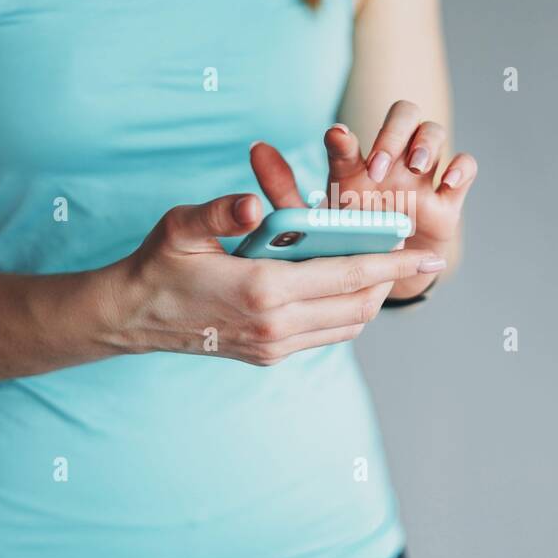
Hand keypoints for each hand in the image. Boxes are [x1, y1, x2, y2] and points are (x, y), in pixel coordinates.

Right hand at [104, 193, 445, 364]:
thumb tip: (252, 200)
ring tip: (380, 268)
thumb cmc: (158, 263)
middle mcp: (276, 325)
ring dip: (369, 298)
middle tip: (407, 254)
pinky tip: (344, 288)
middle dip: (389, 280)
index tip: (425, 256)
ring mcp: (274, 346)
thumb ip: (219, 210)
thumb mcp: (181, 226)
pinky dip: (346, 314)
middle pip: (358, 305)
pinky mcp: (268, 356)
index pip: (347, 275)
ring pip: (347, 326)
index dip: (392, 264)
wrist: (131, 318)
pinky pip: (325, 336)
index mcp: (263, 289)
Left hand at [251, 100, 476, 297]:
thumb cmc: (345, 245)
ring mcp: (423, 177)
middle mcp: (392, 162)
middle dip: (392, 134)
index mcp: (354, 166)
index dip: (344, 137)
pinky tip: (447, 182)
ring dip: (425, 144)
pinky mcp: (450, 198)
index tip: (335, 139)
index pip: (350, 139)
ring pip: (434, 132)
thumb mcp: (311, 224)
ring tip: (414, 167)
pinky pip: (466, 166)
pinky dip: (460, 168)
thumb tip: (255, 147)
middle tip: (380, 166)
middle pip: (403, 116)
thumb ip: (283, 189)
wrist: (384, 279)